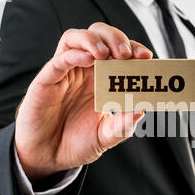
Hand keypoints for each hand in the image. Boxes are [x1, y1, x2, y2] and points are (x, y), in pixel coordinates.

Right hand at [15, 22, 151, 181]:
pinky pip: (59, 60)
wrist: (49, 158)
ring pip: (76, 38)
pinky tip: (89, 59)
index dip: (134, 49)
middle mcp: (85, 71)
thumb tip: (142, 109)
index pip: (119, 52)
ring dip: (94, 40)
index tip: (146, 57)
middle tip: (127, 54)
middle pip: (99, 36)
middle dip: (116, 38)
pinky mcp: (47, 80)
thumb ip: (123, 125)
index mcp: (103, 79)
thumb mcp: (106, 136)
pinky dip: (75, 55)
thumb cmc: (77, 143)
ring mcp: (66, 73)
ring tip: (106, 53)